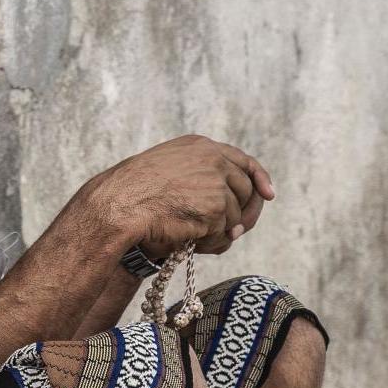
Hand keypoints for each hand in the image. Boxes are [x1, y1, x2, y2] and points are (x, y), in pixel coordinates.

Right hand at [85, 134, 274, 257]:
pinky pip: (224, 231)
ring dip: (220, 230)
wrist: (118, 206)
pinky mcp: (215, 206)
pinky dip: (212, 241)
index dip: (258, 178)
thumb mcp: (166, 173)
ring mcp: (215, 181)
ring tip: (196, 237)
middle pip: (244, 189)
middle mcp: (212, 159)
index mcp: (199, 146)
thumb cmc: (131, 195)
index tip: (268, 194)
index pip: (242, 160)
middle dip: (242, 212)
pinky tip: (190, 241)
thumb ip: (197, 178)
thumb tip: (232, 212)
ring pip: (235, 213)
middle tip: (231, 231)